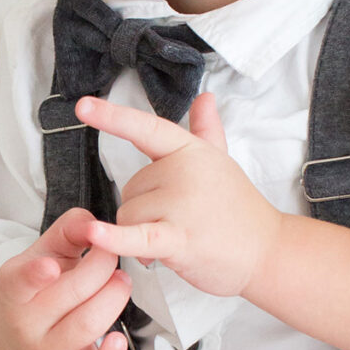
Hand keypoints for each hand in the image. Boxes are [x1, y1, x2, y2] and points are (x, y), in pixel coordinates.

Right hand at [0, 207, 132, 349]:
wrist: (21, 347)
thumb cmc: (39, 290)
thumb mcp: (43, 254)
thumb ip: (68, 230)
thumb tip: (93, 223)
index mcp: (11, 288)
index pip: (18, 282)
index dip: (34, 275)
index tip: (51, 266)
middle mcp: (23, 324)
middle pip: (72, 293)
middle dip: (103, 267)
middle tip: (112, 256)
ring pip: (88, 325)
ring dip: (115, 297)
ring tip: (121, 282)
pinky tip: (118, 339)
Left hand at [76, 92, 349, 349]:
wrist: (268, 252)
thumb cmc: (239, 209)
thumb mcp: (220, 162)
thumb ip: (206, 131)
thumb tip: (205, 97)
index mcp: (190, 150)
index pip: (146, 128)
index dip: (112, 116)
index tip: (82, 105)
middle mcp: (184, 171)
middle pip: (128, 188)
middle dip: (144, 210)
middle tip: (180, 221)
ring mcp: (182, 203)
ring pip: (127, 215)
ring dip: (141, 235)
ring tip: (177, 240)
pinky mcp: (179, 238)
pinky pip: (136, 235)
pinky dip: (114, 238)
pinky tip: (95, 234)